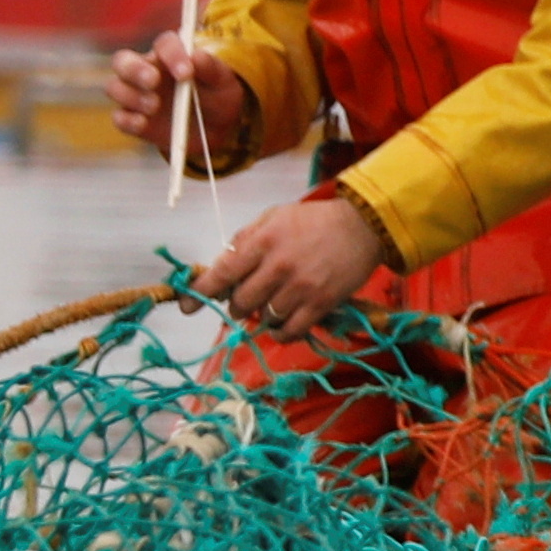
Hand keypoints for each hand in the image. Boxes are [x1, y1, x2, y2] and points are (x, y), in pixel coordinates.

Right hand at [107, 35, 256, 162]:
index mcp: (170, 55)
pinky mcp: (133, 120)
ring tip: (154, 106)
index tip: (186, 74)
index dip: (172, 55)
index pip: (164, 44)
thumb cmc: (217, 96)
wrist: (215, 129)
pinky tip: (142, 123)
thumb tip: (197, 56)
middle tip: (154, 82)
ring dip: (131, 96)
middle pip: (123, 60)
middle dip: (135, 69)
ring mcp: (136, 95)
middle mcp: (146, 70)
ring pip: (115, 87)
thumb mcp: (222, 82)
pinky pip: (119, 118)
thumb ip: (211, 68)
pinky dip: (128, 120)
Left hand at [196, 185, 396, 338]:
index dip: (200, 291)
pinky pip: (289, 331)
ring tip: (272, 302)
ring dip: (260, 315)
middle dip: (237, 303)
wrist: (363, 227)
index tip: (187, 305)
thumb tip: (219, 267)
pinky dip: (280, 332)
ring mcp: (300, 288)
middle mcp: (279, 267)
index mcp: (263, 241)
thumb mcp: (274, 217)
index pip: (222, 273)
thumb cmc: (313, 221)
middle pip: (240, 302)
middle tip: (247, 295)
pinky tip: (281, 323)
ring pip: (263, 318)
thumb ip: (244, 240)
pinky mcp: (320, 304)